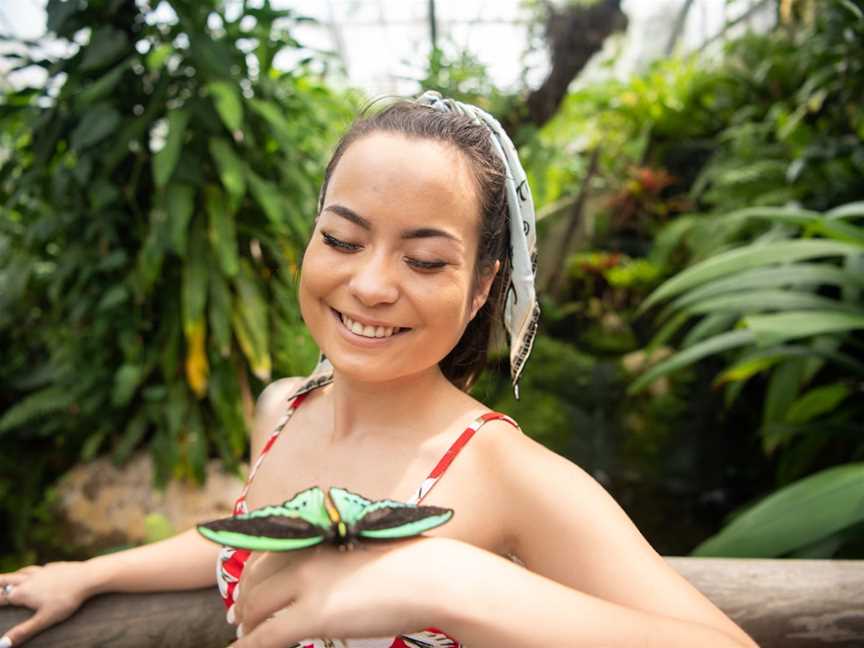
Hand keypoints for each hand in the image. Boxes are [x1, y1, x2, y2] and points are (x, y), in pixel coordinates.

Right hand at [0, 562, 92, 646]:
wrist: (88, 577)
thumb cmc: (66, 599)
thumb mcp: (44, 619)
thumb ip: (23, 631)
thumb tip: (2, 644)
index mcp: (23, 593)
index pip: (0, 597)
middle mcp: (28, 579)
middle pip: (6, 579)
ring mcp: (41, 571)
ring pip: (21, 572)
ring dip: (12, 576)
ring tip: (8, 578)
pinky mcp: (53, 566)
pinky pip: (38, 568)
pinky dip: (31, 571)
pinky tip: (37, 571)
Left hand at [232, 537, 467, 646]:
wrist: (432, 578)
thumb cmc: (410, 566)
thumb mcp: (364, 551)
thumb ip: (338, 560)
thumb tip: (327, 578)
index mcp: (318, 538)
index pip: (268, 554)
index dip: (254, 576)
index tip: (249, 590)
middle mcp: (306, 556)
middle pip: (257, 582)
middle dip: (245, 603)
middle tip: (240, 619)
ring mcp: (307, 585)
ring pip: (256, 609)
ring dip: (246, 628)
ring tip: (244, 637)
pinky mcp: (312, 615)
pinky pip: (266, 637)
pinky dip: (248, 647)